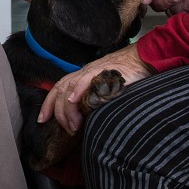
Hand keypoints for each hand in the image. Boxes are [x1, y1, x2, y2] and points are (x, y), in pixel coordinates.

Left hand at [39, 44, 153, 134]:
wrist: (145, 59)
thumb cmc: (129, 76)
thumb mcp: (108, 90)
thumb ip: (96, 100)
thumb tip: (88, 120)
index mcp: (83, 77)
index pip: (59, 89)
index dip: (48, 105)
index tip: (42, 120)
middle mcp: (85, 73)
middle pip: (60, 90)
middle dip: (57, 112)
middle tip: (68, 130)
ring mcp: (94, 71)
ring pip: (70, 87)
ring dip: (68, 109)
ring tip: (74, 125)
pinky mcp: (105, 70)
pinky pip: (87, 79)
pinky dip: (78, 89)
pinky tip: (74, 100)